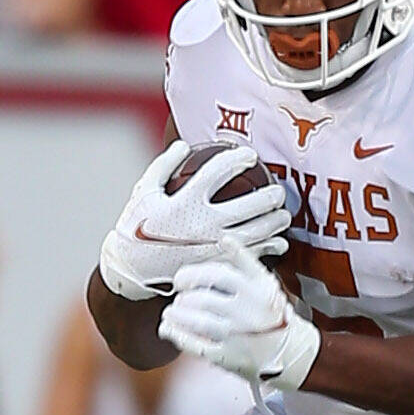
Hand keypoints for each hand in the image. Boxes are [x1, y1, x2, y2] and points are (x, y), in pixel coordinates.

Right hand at [99, 141, 290, 300]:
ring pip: (255, 232)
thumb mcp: (144, 191)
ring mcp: (211, 247)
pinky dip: (268, 248)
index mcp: (185, 201)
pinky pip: (248, 256)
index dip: (238, 159)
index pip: (219, 172)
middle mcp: (202, 224)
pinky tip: (278, 242)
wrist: (130, 269)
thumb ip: (164, 165)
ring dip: (275, 222)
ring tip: (283, 215)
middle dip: (269, 196)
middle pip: (249, 206)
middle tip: (278, 191)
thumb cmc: (135, 227)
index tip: (250, 156)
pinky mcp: (215, 265)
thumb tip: (184, 145)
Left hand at [161, 243, 319, 388]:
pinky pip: (196, 345)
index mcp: (259, 289)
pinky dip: (178, 335)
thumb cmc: (272, 315)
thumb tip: (224, 238)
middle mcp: (250, 310)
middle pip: (205, 296)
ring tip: (172, 311)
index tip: (189, 272)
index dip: (201, 269)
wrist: (291, 352)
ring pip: (198, 320)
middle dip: (185, 292)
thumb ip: (245, 264)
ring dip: (177, 313)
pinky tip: (168, 329)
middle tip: (180, 290)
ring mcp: (239, 334)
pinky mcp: (229, 356)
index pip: (226, 272)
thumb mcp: (267, 285)